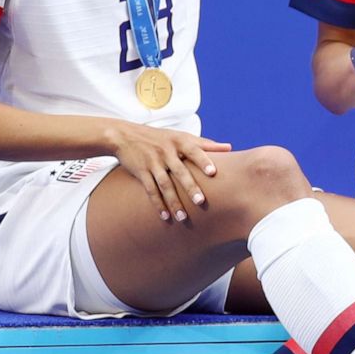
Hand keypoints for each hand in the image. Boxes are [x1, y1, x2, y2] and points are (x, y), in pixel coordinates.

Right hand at [108, 121, 230, 221]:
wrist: (125, 136)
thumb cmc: (161, 137)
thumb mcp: (182, 136)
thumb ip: (205, 143)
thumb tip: (230, 147)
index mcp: (179, 142)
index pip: (194, 151)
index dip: (203, 161)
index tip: (213, 173)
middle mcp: (166, 152)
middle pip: (180, 171)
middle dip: (190, 187)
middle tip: (201, 202)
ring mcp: (153, 162)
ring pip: (164, 184)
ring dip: (174, 202)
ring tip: (183, 218)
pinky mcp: (141, 172)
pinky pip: (150, 190)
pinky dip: (158, 205)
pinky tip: (166, 217)